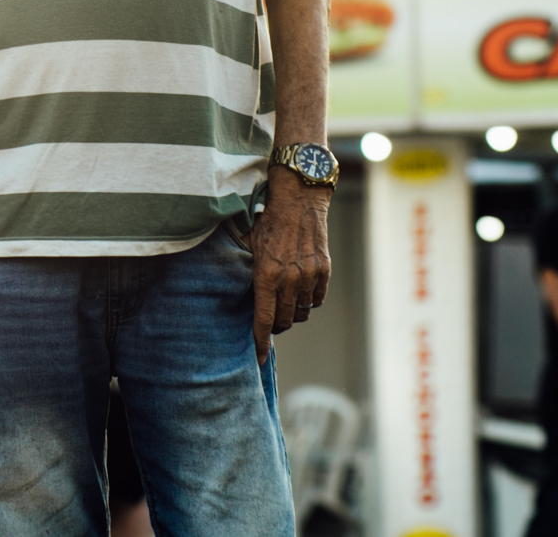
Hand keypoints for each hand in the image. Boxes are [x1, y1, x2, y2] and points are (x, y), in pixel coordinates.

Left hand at [248, 170, 331, 362]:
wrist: (299, 199)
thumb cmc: (267, 220)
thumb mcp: (248, 243)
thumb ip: (244, 269)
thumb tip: (234, 290)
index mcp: (266, 274)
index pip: (263, 319)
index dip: (260, 343)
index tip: (258, 358)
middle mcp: (288, 278)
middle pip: (284, 321)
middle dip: (275, 326)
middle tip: (269, 320)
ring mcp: (309, 275)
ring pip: (301, 313)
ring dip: (292, 314)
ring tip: (283, 304)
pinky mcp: (324, 270)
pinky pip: (316, 299)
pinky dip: (308, 301)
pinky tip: (298, 291)